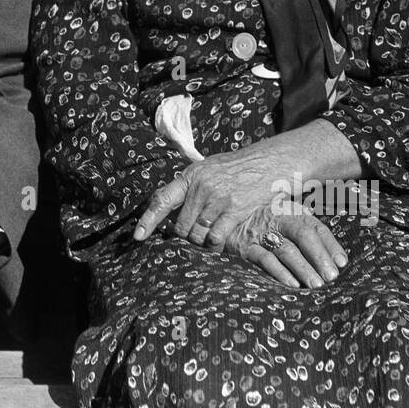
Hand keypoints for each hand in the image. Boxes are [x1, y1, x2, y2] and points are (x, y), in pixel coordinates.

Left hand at [133, 125, 352, 287]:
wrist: (271, 161)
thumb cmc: (239, 168)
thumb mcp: (210, 168)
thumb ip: (191, 185)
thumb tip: (169, 204)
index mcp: (191, 175)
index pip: (162, 199)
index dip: (147, 220)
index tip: (137, 237)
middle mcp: (201, 185)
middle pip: (181, 226)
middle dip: (186, 236)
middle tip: (195, 237)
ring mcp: (218, 197)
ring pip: (197, 234)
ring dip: (201, 242)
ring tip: (209, 238)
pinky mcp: (235, 208)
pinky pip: (215, 237)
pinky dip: (215, 246)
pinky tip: (219, 244)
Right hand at [224, 200, 347, 290]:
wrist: (223, 218)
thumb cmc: (263, 223)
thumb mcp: (285, 219)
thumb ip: (309, 233)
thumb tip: (339, 259)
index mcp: (290, 211)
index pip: (315, 227)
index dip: (330, 245)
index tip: (342, 263)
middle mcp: (276, 218)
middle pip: (303, 234)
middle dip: (319, 257)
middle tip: (331, 277)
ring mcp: (260, 232)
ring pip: (286, 249)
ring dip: (303, 268)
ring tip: (316, 285)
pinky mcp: (245, 247)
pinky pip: (264, 259)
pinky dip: (279, 272)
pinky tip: (292, 284)